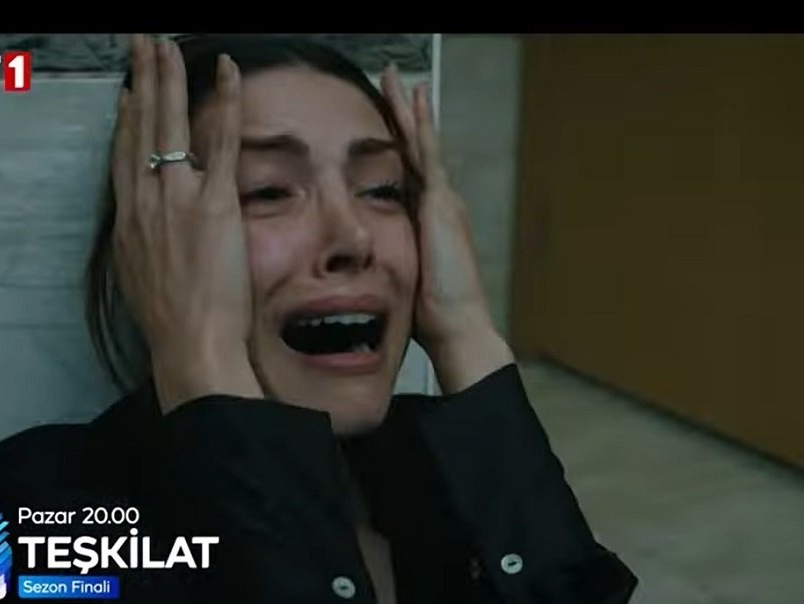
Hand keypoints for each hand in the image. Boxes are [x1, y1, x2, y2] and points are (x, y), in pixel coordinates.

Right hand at [112, 35, 261, 411]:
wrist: (189, 343)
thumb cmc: (171, 325)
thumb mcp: (141, 281)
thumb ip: (144, 249)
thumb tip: (147, 242)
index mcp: (129, 220)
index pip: (124, 155)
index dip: (126, 119)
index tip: (129, 93)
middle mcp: (146, 200)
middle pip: (140, 127)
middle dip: (142, 81)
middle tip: (142, 47)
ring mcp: (178, 197)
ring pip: (170, 123)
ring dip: (169, 78)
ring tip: (165, 46)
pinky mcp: (214, 202)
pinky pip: (221, 141)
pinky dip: (225, 102)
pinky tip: (227, 71)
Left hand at [380, 66, 513, 393]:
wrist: (457, 326)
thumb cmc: (428, 316)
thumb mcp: (396, 282)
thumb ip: (379, 266)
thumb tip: (347, 271)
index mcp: (424, 224)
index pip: (404, 175)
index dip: (394, 147)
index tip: (380, 125)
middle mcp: (438, 205)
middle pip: (415, 150)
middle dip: (402, 117)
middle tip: (391, 83)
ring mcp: (443, 200)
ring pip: (422, 143)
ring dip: (409, 110)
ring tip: (398, 78)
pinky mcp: (442, 202)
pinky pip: (428, 152)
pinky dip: (420, 123)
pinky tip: (413, 98)